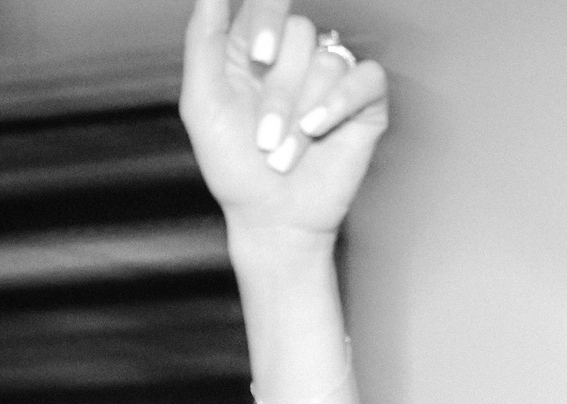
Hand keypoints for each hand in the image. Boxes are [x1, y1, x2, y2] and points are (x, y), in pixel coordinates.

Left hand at [180, 0, 390, 243]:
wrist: (270, 218)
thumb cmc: (233, 167)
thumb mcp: (202, 105)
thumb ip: (202, 44)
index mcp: (256, 49)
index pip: (267, 4)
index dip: (269, 20)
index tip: (260, 57)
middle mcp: (296, 56)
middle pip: (299, 33)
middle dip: (278, 94)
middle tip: (263, 139)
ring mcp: (332, 75)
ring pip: (327, 62)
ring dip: (300, 116)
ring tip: (284, 155)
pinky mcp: (364, 100)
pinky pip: (365, 77)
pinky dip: (339, 104)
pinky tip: (319, 130)